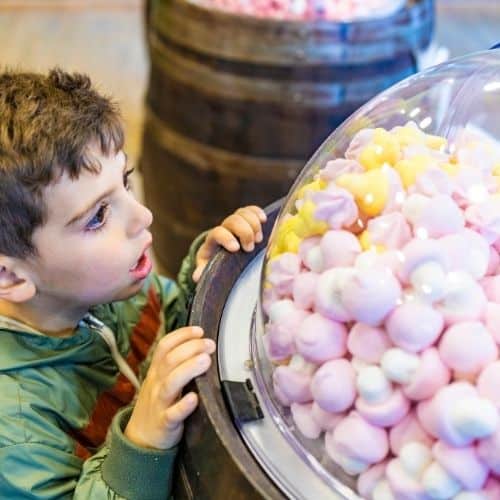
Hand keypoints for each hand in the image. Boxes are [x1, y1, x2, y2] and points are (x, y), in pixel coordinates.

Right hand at [124, 326, 214, 449]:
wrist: (141, 440)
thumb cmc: (157, 404)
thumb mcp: (160, 380)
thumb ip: (175, 363)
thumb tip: (199, 342)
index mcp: (156, 371)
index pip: (165, 346)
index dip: (181, 335)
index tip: (199, 331)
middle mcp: (157, 384)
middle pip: (170, 360)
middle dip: (191, 348)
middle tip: (209, 344)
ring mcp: (160, 403)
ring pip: (171, 383)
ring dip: (189, 369)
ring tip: (205, 360)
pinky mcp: (165, 423)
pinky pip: (173, 414)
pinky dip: (183, 406)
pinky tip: (194, 398)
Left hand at [192, 205, 266, 281]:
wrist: (219, 257)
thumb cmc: (214, 265)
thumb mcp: (207, 269)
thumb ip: (203, 272)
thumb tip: (197, 276)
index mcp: (212, 241)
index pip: (217, 232)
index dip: (226, 238)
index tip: (236, 248)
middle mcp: (223, 229)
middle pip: (233, 220)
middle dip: (245, 232)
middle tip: (250, 248)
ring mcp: (234, 223)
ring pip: (242, 214)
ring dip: (253, 224)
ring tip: (259, 239)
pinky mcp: (245, 221)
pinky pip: (250, 210)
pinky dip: (257, 212)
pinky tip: (264, 220)